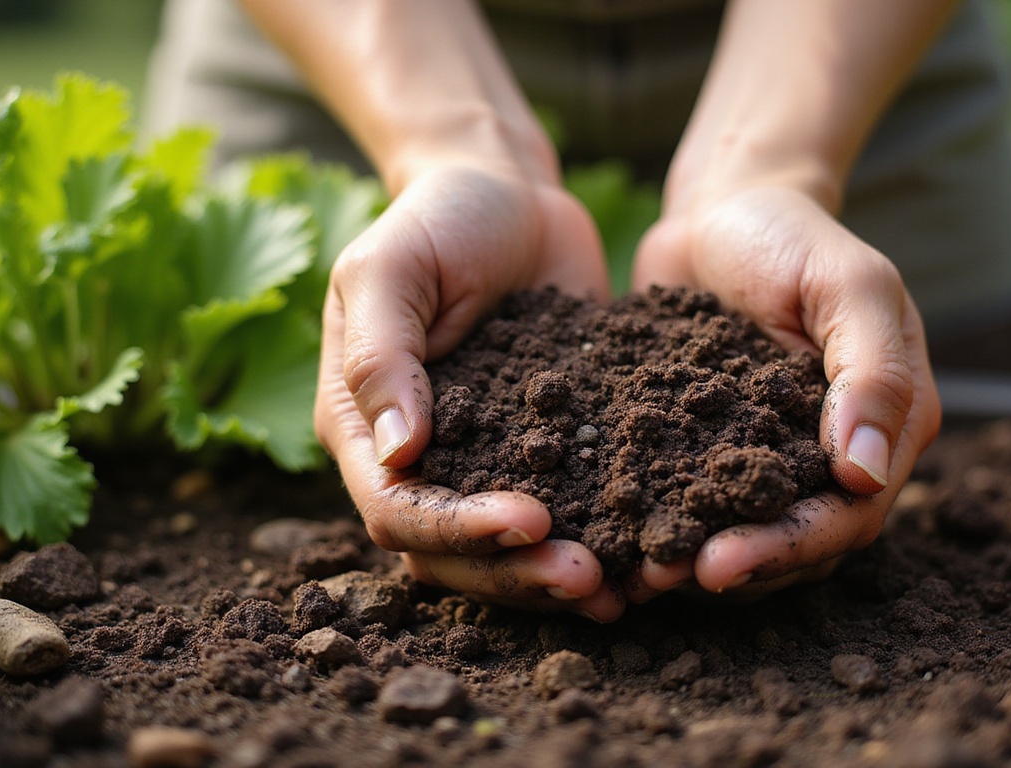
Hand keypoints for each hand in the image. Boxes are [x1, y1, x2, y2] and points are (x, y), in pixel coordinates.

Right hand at [315, 164, 625, 620]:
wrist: (509, 191)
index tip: (529, 519)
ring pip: (507, 548)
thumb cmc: (437, 218)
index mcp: (362, 425)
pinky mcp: (548, 447)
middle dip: (516, 571)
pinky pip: (567, 507)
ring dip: (556, 575)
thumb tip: (396, 452)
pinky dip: (601, 536)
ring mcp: (484, 458)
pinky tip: (648, 555)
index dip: (456, 528)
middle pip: (452, 551)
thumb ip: (381, 355)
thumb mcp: (389, 268)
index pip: (396, 507)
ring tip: (622, 589)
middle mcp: (420, 458)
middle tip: (587, 576)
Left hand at [627, 185, 940, 599]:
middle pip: (797, 539)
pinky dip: (662, 519)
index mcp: (888, 423)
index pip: (850, 513)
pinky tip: (614, 534)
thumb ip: (871, 371)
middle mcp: (833, 452)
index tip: (721, 563)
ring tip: (634, 571)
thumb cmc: (792, 234)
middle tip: (664, 578)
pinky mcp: (712, 445)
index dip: (790, 546)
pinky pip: (694, 496)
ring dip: (694, 555)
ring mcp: (770, 452)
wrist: (723, 207)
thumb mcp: (846, 283)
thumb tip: (864, 472)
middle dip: (736, 564)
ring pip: (746, 529)